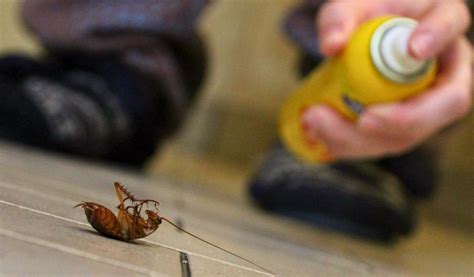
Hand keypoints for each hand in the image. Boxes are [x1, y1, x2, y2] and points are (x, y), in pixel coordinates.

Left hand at [302, 0, 471, 159]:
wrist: (356, 44)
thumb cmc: (361, 19)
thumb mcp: (348, 8)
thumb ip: (339, 18)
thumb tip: (332, 46)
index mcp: (439, 22)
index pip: (451, 23)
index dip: (437, 37)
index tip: (414, 49)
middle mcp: (444, 68)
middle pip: (449, 101)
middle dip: (405, 119)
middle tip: (364, 120)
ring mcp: (427, 104)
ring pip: (412, 134)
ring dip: (363, 138)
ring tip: (316, 120)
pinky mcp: (401, 127)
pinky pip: (383, 144)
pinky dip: (349, 144)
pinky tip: (320, 132)